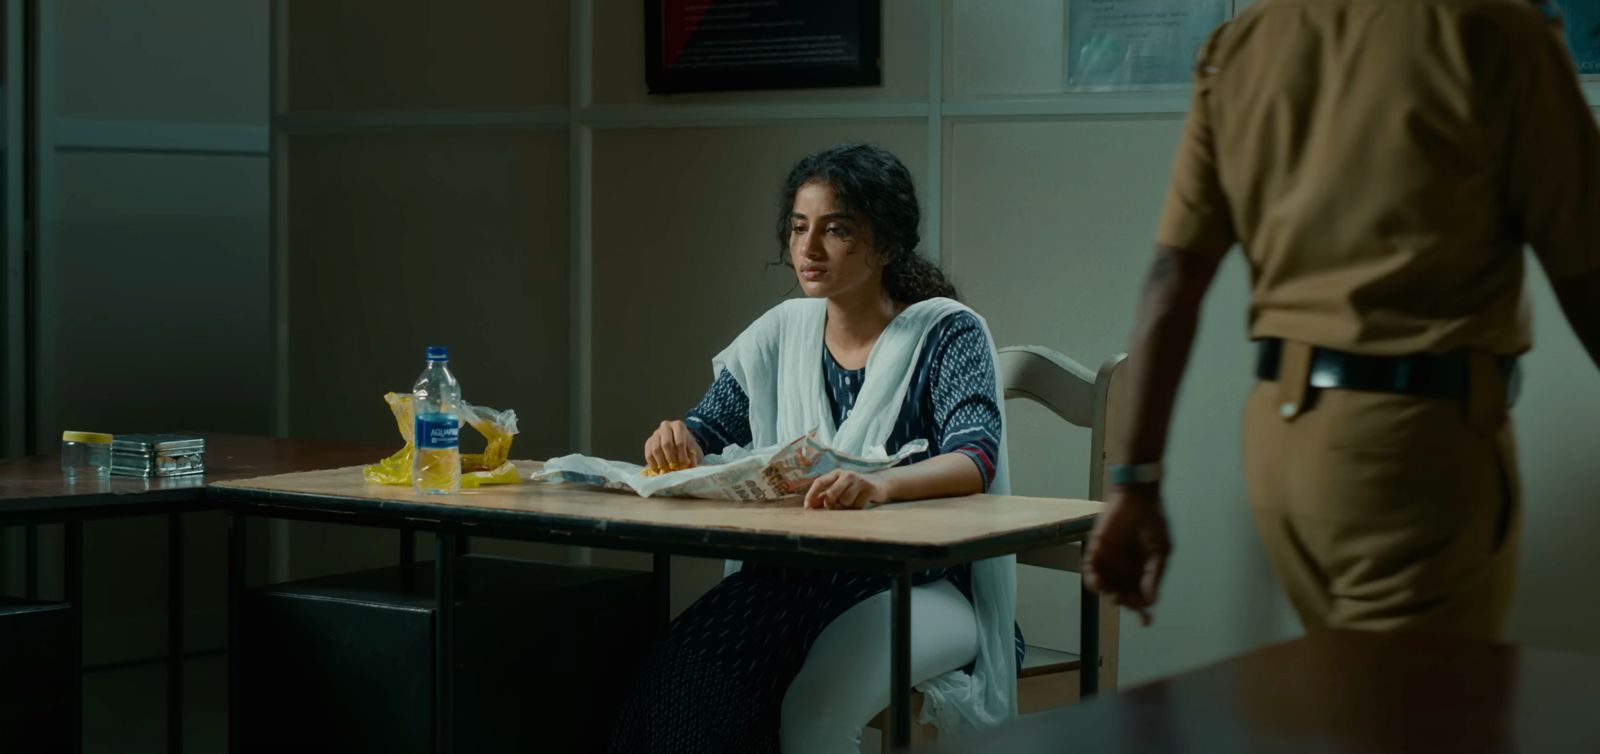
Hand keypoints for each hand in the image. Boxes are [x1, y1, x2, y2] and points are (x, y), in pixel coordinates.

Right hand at [643, 420, 702, 472]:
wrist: (679, 442)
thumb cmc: (686, 445)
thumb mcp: (693, 449)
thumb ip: (692, 457)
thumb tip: (691, 466)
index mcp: (678, 425)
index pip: (679, 442)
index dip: (682, 455)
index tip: (684, 465)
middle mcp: (665, 426)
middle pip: (666, 444)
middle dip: (670, 458)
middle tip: (674, 468)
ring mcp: (655, 433)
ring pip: (655, 449)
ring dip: (661, 463)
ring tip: (667, 471)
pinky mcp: (648, 442)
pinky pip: (648, 454)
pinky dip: (653, 464)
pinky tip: (659, 470)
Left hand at [803, 470, 888, 509]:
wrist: (879, 483)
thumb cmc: (854, 488)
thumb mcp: (838, 488)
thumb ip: (824, 496)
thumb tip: (810, 506)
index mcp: (836, 473)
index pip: (819, 482)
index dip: (811, 495)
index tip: (807, 508)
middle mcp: (847, 474)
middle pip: (831, 494)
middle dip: (830, 504)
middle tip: (834, 506)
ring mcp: (859, 480)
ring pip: (845, 501)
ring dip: (846, 506)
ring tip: (851, 501)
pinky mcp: (870, 488)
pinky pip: (857, 505)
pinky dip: (856, 507)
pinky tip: (860, 501)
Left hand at [1083, 485, 1171, 625]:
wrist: (1138, 498)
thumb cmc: (1154, 523)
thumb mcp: (1161, 551)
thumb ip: (1155, 575)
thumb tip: (1152, 600)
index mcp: (1144, 573)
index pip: (1141, 598)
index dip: (1142, 611)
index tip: (1145, 620)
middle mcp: (1126, 571)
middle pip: (1122, 595)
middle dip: (1125, 602)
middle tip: (1126, 600)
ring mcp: (1110, 562)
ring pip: (1105, 586)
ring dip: (1107, 593)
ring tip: (1112, 593)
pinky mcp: (1096, 551)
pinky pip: (1091, 570)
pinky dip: (1093, 579)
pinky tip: (1098, 581)